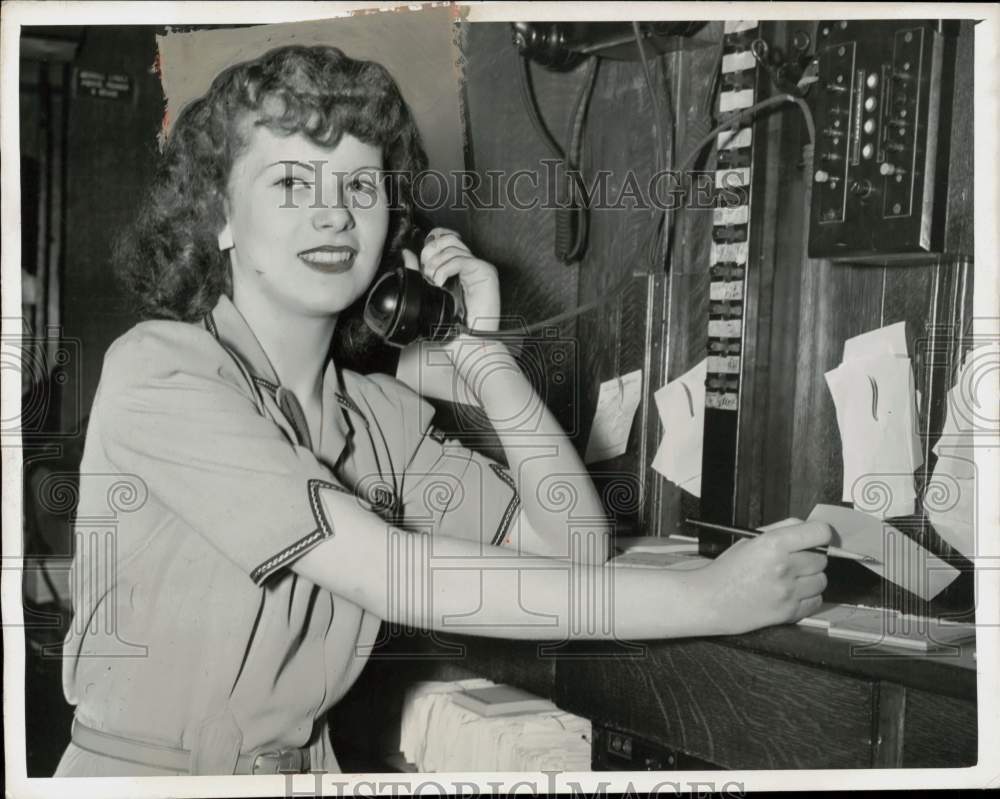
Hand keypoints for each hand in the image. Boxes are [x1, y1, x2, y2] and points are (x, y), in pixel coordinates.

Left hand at [400, 228, 499, 333]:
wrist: (469, 342)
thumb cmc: (454, 325)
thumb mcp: (431, 293)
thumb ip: (420, 272)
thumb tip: (407, 255)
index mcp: (459, 268)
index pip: (447, 238)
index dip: (432, 241)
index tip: (422, 258)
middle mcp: (470, 265)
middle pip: (449, 238)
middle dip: (431, 252)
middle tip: (426, 272)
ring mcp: (479, 267)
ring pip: (453, 247)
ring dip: (436, 264)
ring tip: (433, 281)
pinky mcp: (485, 272)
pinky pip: (461, 259)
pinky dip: (445, 269)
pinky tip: (440, 283)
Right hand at [700, 520, 831, 634]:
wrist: (710, 599)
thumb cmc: (727, 570)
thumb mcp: (749, 539)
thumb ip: (781, 529)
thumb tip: (806, 526)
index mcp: (773, 544)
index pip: (820, 533)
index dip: (820, 533)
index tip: (817, 537)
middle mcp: (783, 567)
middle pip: (822, 559)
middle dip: (811, 558)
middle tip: (793, 560)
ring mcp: (788, 592)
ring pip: (821, 581)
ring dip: (810, 579)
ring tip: (789, 579)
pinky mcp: (789, 612)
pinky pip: (816, 601)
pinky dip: (808, 598)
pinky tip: (790, 593)